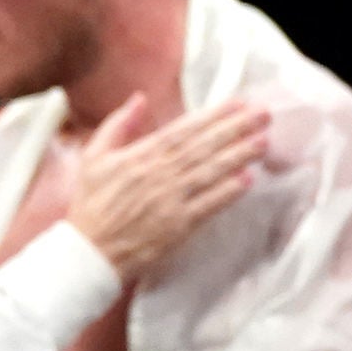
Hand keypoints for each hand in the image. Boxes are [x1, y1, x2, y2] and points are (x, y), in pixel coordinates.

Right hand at [64, 95, 269, 282]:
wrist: (88, 252)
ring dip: (238, 156)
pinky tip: (247, 179)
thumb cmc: (91, 205)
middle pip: (203, 147)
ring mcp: (170, 201)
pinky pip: (207, 205)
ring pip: (210, 172)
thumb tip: (139, 98)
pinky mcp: (178, 226)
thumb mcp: (94, 157)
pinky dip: (227, 192)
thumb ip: (118, 125)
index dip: (213, 115)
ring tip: (263, 141)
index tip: (238, 103)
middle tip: (263, 115)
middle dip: (235, 129)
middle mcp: (158, 175)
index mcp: (140, 156)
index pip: (183, 130)